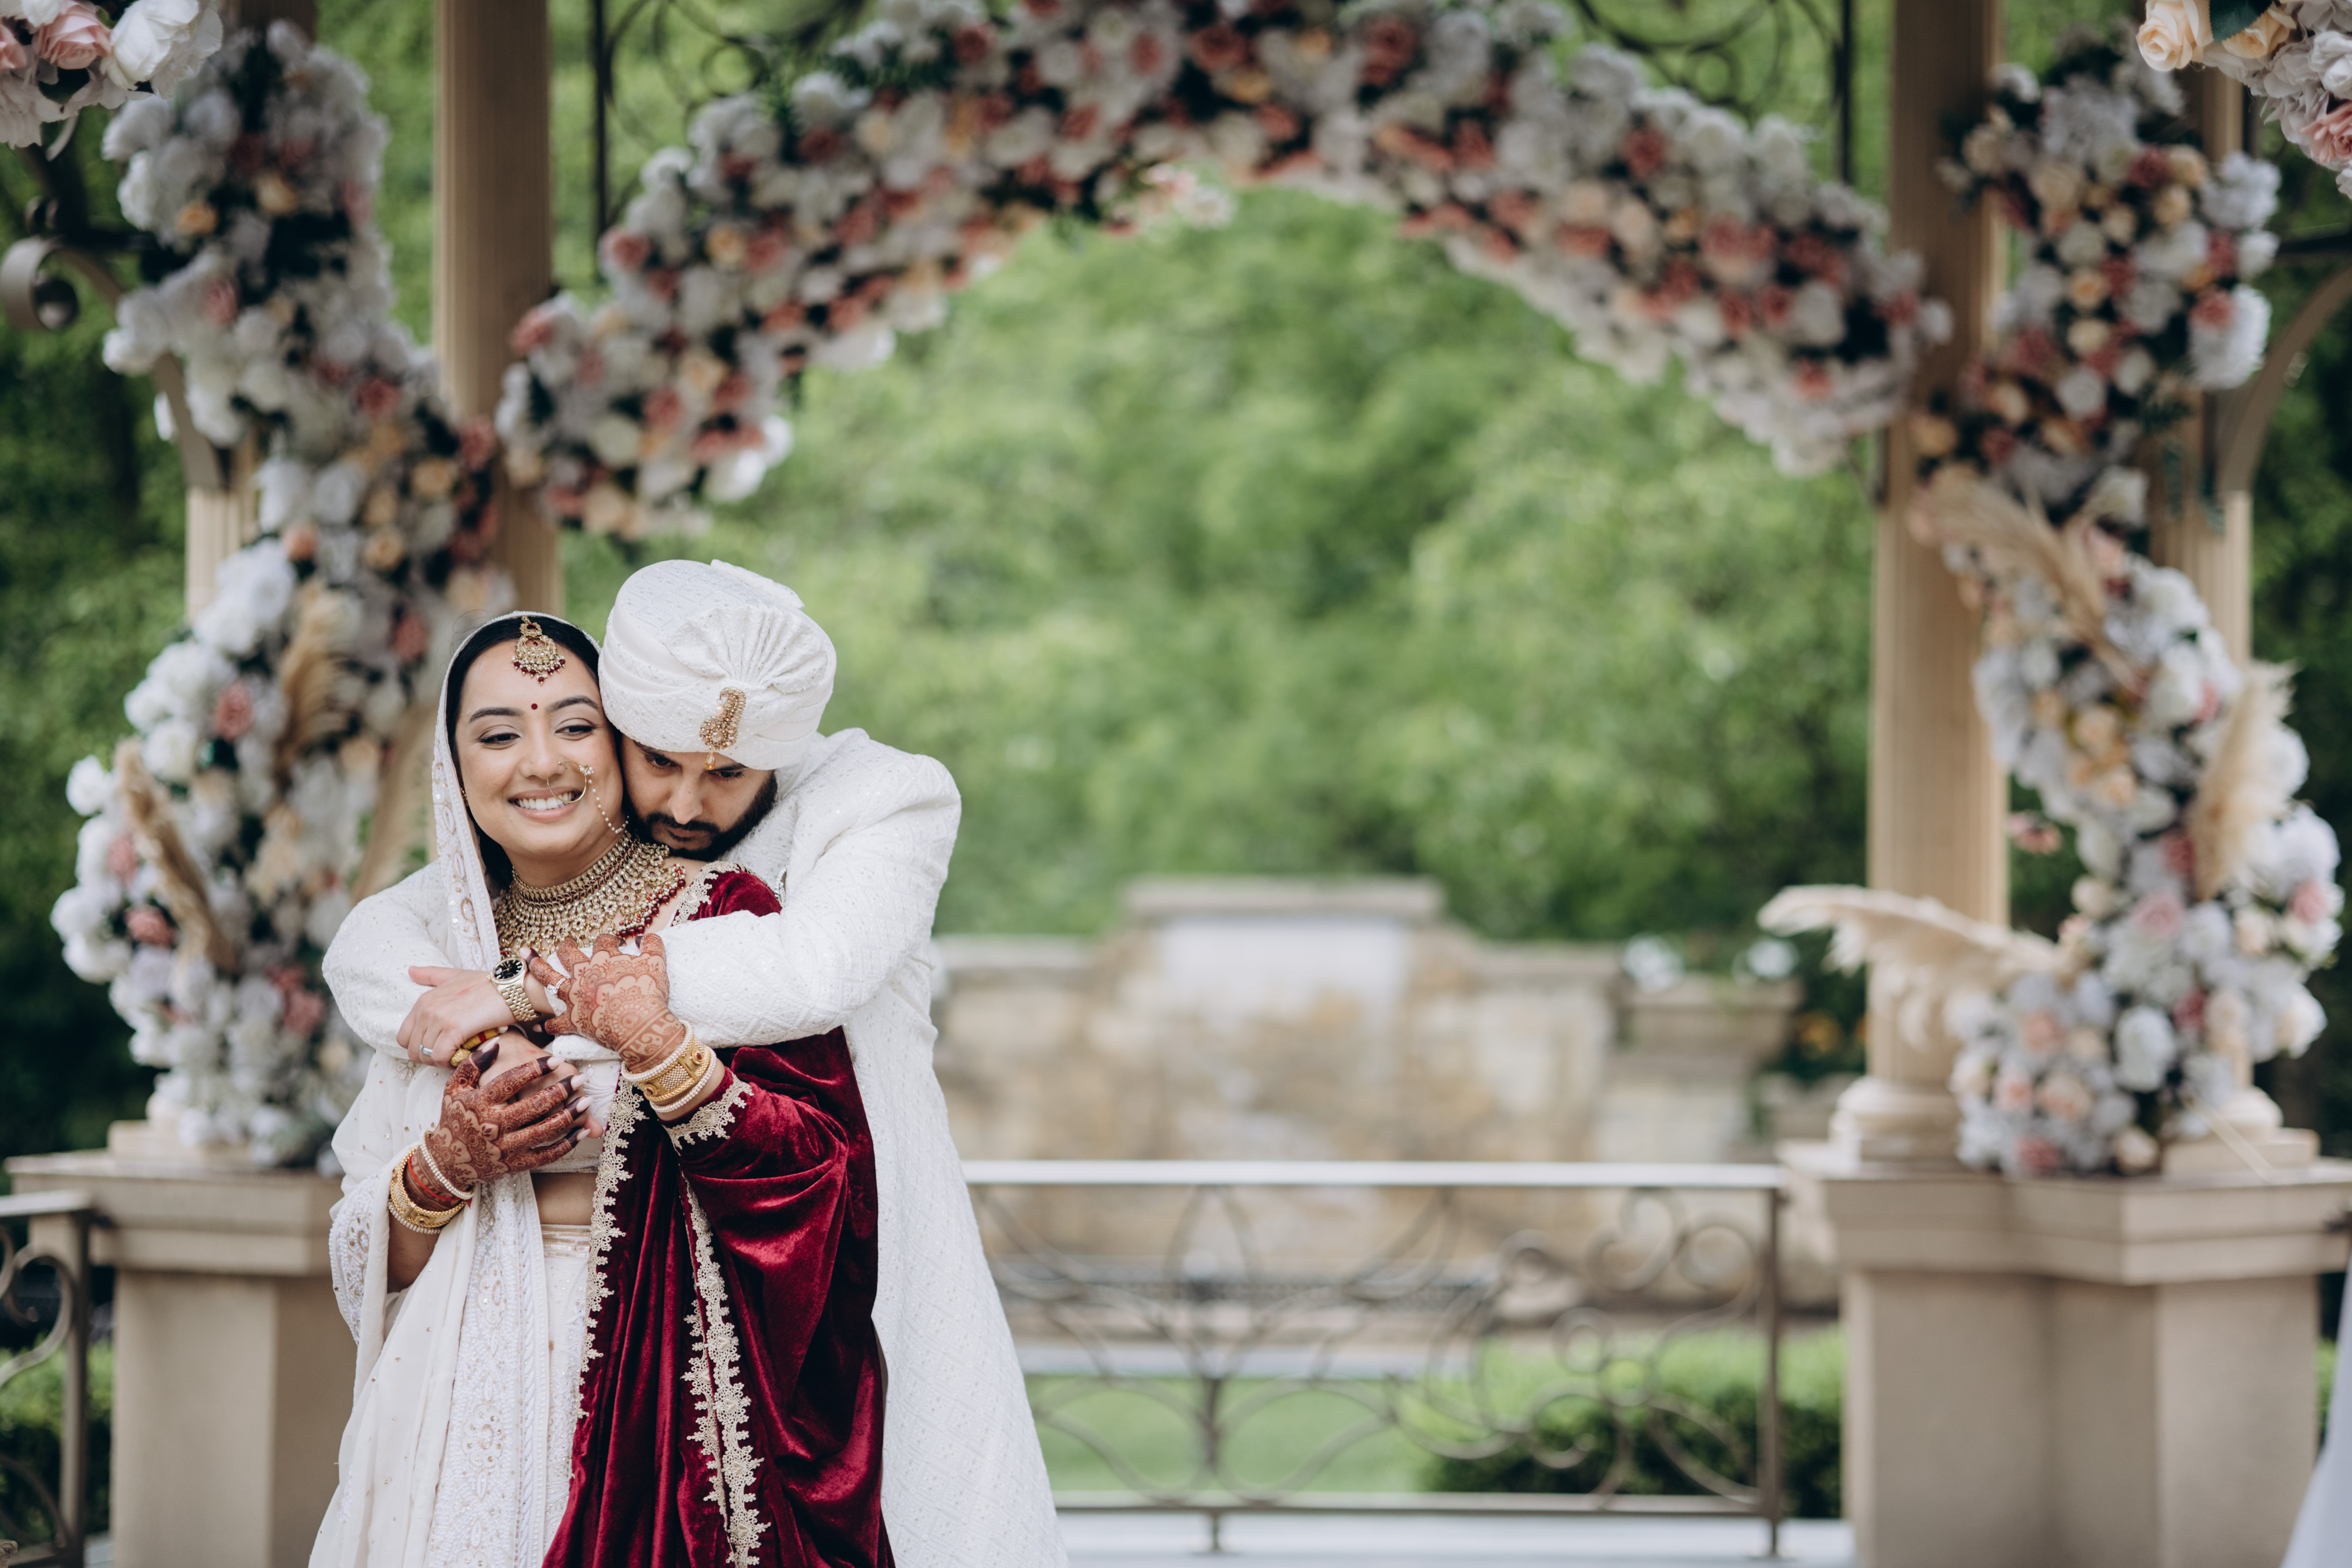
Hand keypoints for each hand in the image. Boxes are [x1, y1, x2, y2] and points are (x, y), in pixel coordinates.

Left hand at [401, 968, 513, 1066]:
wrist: (511, 987)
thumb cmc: (487, 983)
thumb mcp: (455, 976)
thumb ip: (431, 975)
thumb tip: (410, 971)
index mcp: (423, 1000)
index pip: (404, 1036)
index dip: (421, 1047)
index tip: (440, 1046)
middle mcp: (426, 1009)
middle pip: (413, 1050)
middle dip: (431, 1057)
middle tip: (451, 1054)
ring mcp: (439, 1018)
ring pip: (427, 1056)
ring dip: (443, 1061)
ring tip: (460, 1054)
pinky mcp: (454, 1029)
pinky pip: (441, 1056)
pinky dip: (451, 1062)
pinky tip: (465, 1056)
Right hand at [418, 1038, 590, 1190]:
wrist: (447, 1161)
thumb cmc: (455, 1119)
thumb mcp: (454, 1088)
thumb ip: (473, 1063)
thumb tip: (497, 1042)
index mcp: (480, 1104)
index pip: (511, 1081)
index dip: (536, 1069)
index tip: (557, 1059)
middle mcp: (493, 1126)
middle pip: (533, 1106)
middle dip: (560, 1091)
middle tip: (580, 1078)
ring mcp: (505, 1148)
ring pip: (544, 1130)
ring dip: (569, 1116)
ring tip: (586, 1102)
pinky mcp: (515, 1165)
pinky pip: (546, 1155)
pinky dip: (568, 1144)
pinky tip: (582, 1131)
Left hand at [530, 931, 686, 1076]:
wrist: (639, 1025)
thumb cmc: (648, 993)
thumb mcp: (656, 963)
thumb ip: (652, 945)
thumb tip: (647, 937)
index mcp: (605, 959)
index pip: (603, 941)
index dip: (609, 940)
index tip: (615, 943)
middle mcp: (585, 974)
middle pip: (569, 953)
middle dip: (567, 946)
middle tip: (566, 943)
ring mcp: (575, 996)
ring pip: (550, 978)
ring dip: (538, 967)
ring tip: (529, 959)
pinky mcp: (573, 1020)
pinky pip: (555, 1023)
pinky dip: (548, 1024)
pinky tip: (540, 1026)